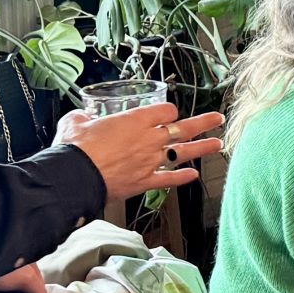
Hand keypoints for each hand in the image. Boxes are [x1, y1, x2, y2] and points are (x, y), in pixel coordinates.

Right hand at [57, 103, 227, 202]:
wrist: (75, 175)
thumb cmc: (75, 148)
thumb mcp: (75, 122)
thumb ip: (83, 118)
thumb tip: (80, 117)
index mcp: (135, 120)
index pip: (165, 110)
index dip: (167, 110)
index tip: (167, 113)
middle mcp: (149, 139)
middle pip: (183, 128)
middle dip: (203, 122)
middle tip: (217, 119)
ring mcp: (149, 161)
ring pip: (183, 153)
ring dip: (202, 148)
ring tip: (218, 144)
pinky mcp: (144, 181)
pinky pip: (168, 179)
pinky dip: (182, 179)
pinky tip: (193, 176)